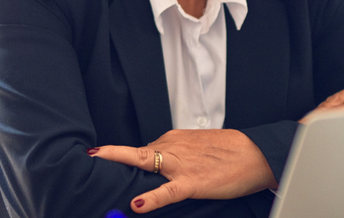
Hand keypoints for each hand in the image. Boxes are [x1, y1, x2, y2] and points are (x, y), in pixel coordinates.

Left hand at [89, 128, 275, 213]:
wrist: (257, 154)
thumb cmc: (230, 152)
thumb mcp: (197, 148)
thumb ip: (175, 156)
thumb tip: (157, 168)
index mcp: (173, 139)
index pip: (141, 150)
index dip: (120, 158)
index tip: (98, 157)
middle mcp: (172, 148)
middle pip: (136, 154)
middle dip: (110, 157)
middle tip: (86, 158)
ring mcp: (181, 165)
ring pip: (144, 164)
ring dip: (121, 167)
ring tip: (95, 167)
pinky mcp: (193, 183)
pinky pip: (168, 192)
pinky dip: (152, 198)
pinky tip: (138, 204)